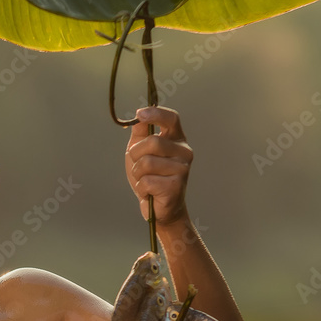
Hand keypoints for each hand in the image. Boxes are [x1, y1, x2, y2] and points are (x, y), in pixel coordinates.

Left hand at [125, 107, 191, 224]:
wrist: (158, 207)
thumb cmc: (150, 177)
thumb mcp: (140, 152)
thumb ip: (140, 134)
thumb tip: (137, 118)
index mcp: (176, 139)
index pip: (172, 119)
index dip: (156, 113)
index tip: (140, 113)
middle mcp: (184, 151)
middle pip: (152, 142)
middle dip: (136, 154)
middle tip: (139, 166)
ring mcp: (182, 168)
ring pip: (147, 162)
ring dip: (138, 173)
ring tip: (144, 180)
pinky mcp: (176, 186)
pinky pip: (147, 181)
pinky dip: (141, 187)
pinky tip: (149, 192)